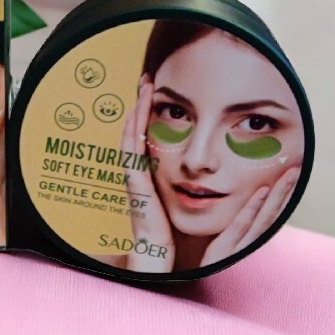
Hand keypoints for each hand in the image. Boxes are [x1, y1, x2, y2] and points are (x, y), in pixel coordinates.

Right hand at [122, 76, 174, 272]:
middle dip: (140, 103)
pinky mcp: (134, 182)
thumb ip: (185, 184)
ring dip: (136, 109)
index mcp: (148, 174)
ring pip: (131, 133)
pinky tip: (136, 112)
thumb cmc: (169, 233)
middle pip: (135, 129)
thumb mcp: (177, 201)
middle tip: (145, 79)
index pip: (146, 136)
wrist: (156, 254)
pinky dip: (133, 128)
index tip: (155, 93)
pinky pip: (130, 149)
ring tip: (143, 86)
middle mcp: (137, 171)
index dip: (149, 114)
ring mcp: (133, 175)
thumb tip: (204, 171)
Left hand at [200, 164, 301, 267]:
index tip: (288, 179)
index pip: (266, 216)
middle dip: (284, 192)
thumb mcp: (215, 245)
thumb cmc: (198, 267)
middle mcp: (246, 244)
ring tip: (289, 175)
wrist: (187, 294)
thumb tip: (226, 205)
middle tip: (296, 170)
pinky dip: (254, 207)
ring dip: (278, 195)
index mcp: (243, 242)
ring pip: (264, 218)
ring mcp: (238, 248)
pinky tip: (263, 191)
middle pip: (271, 214)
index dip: (279, 198)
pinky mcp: (225, 252)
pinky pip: (241, 225)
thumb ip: (224, 229)